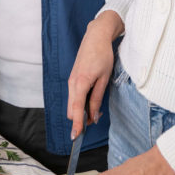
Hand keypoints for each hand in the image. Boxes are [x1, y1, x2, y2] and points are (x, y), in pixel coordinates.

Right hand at [67, 11, 122, 137]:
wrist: (95, 37)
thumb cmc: (102, 55)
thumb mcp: (104, 79)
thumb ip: (97, 98)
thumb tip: (93, 115)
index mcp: (80, 84)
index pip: (76, 110)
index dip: (77, 125)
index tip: (76, 137)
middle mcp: (72, 83)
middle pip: (71, 110)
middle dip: (81, 119)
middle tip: (97, 118)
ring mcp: (71, 81)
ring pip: (72, 103)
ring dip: (81, 111)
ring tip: (97, 109)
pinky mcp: (73, 78)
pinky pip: (74, 96)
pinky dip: (80, 102)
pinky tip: (91, 100)